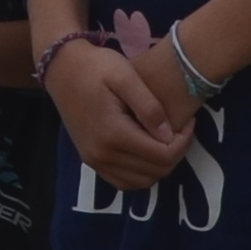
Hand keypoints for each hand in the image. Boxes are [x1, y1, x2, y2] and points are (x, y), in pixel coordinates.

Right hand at [45, 43, 190, 192]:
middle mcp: (102, 155)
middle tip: (180, 129)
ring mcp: (94, 161)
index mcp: (113, 134)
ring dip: (160, 165)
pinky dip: (141, 173)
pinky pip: (123, 182)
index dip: (183, 142)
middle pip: (156, 171)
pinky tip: (146, 151)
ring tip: (165, 139)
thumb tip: (168, 136)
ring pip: (142, 182)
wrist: (62, 68)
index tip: (188, 121)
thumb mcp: (126, 77)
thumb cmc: (96, 67)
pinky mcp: (90, 160)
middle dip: (176, 153)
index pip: (163, 155)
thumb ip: (149, 107)